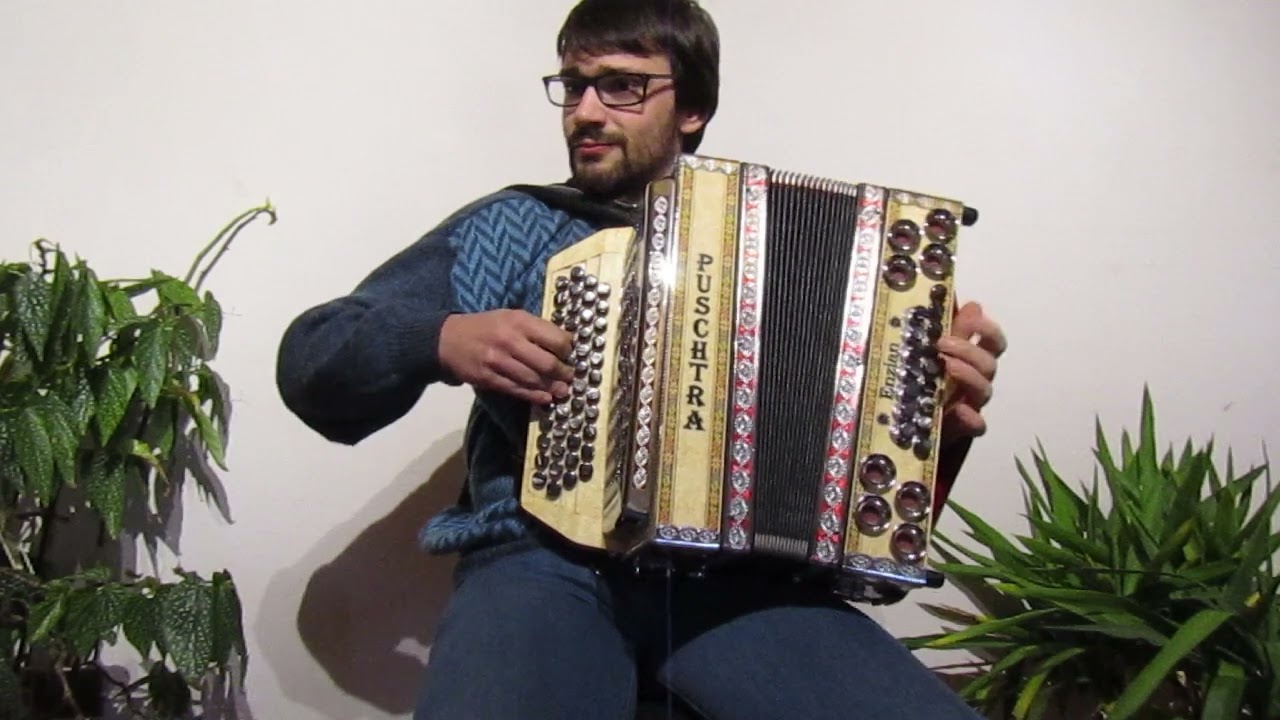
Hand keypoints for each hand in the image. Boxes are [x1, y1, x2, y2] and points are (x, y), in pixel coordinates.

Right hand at [439, 310, 574, 404]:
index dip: (569, 350)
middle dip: (564, 373)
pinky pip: (517, 390)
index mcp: (519, 321)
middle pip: (548, 363)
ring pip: (534, 380)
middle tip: (570, 377)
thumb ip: (535, 328)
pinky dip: (534, 396)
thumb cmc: (485, 326)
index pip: (556, 339)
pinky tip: (546, 398)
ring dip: (552, 387)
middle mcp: (510, 341)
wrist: (448, 339)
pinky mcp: (489, 378)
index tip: (571, 355)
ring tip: (563, 391)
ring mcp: (499, 361)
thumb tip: (564, 345)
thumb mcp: (511, 316)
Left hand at [937, 301, 1006, 442]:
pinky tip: (960, 410)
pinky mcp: (962, 427)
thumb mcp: (932, 347)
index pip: (994, 342)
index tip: (974, 318)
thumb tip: (962, 296)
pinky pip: (977, 425)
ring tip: (946, 366)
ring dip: (969, 375)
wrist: (912, 419)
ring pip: (985, 390)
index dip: (990, 329)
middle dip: (969, 350)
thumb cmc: (927, 377)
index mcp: (973, 359)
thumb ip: (947, 324)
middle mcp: (977, 380)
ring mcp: (971, 404)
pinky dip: (971, 418)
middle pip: (989, 364)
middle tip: (942, 343)